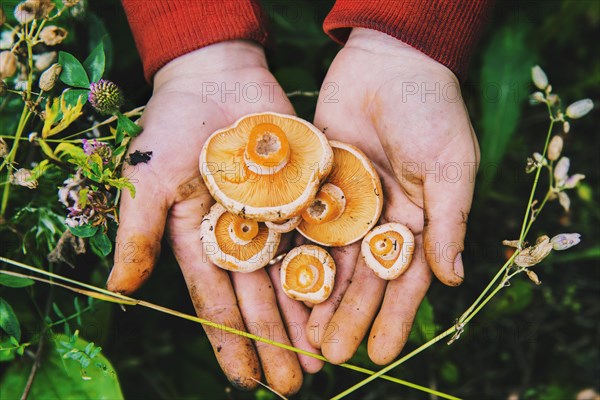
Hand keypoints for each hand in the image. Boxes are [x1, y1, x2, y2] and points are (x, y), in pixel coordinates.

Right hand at [106, 41, 321, 394]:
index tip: (246, 382)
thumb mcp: (148, 179)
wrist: (217, 76)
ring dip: (305, 320)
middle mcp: (240, 238)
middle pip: (260, 299)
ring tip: (320, 359)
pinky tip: (341, 303)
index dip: (231, 342)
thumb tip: (117, 292)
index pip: (217, 301)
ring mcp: (274, 220)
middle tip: (294, 385)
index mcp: (202, 240)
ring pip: (292, 279)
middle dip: (275, 342)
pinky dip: (329, 271)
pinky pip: (317, 239)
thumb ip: (138, 234)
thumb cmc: (174, 125)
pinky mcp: (302, 197)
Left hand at [307, 28, 479, 364]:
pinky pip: (302, 225)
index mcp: (418, 220)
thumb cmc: (431, 110)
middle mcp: (379, 220)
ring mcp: (345, 205)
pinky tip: (279, 286)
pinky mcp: (315, 185)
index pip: (405, 279)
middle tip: (332, 356)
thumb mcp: (450, 166)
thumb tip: (454, 279)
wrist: (388, 61)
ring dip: (317, 297)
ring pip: (328, 260)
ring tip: (303, 336)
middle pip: (361, 278)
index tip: (379, 353)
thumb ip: (449, 221)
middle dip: (347, 316)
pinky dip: (292, 254)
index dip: (394, 318)